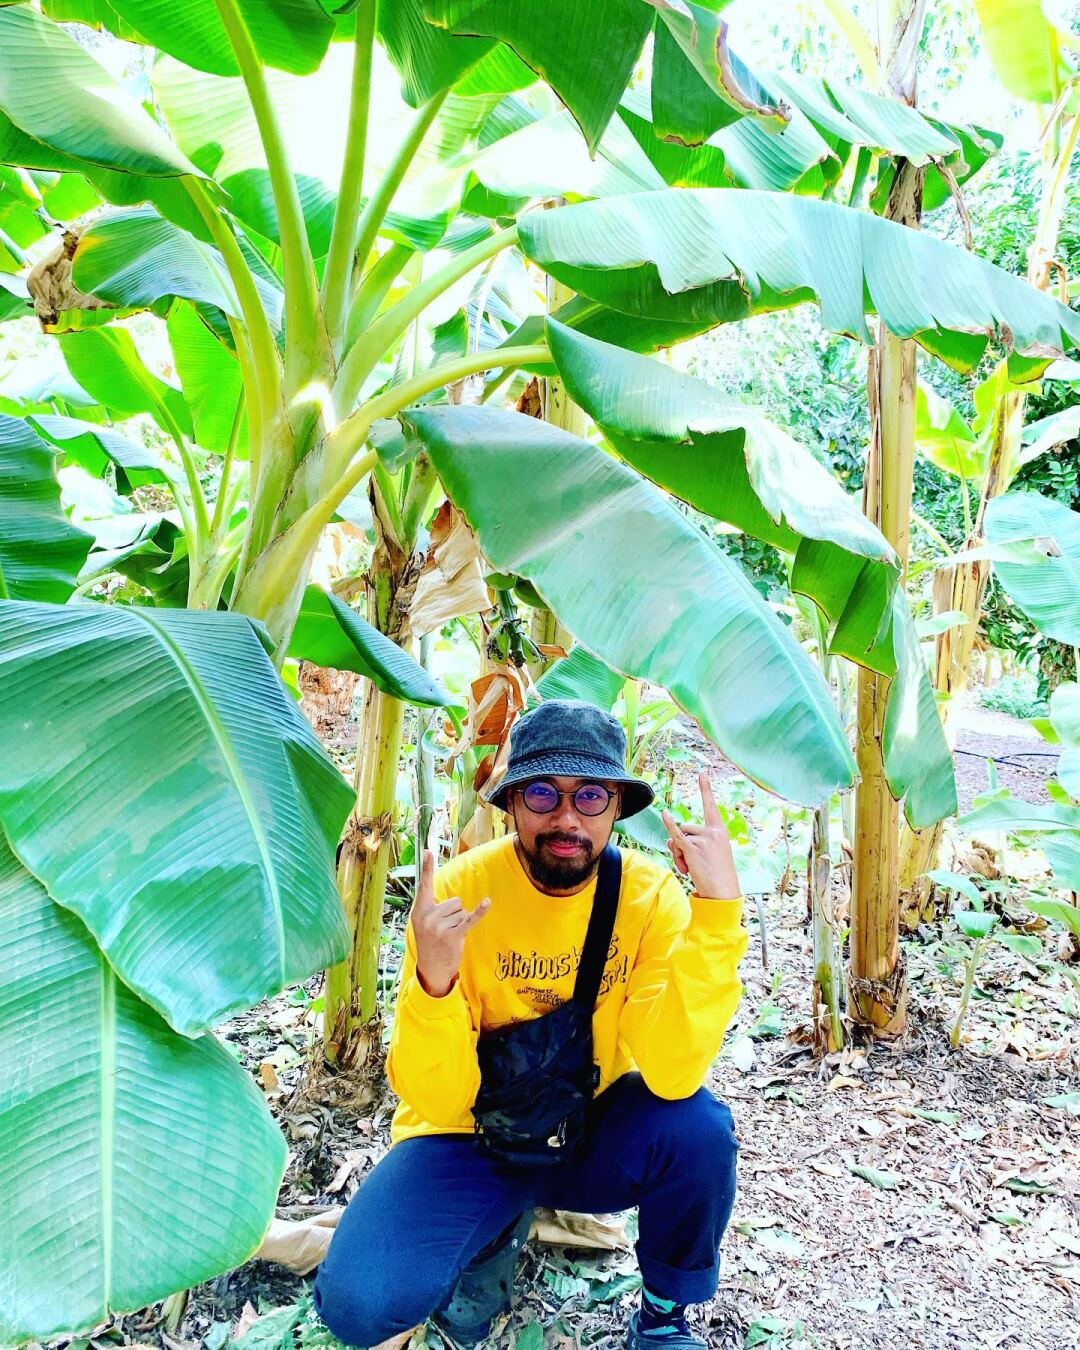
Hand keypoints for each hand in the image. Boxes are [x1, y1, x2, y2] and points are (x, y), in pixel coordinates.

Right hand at [412, 849, 489, 996]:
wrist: (431, 970)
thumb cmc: (430, 943)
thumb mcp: (424, 924)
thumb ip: (432, 908)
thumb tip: (448, 898)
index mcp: (419, 911)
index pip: (424, 886)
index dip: (427, 868)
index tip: (427, 851)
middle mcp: (428, 917)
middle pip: (454, 901)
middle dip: (455, 915)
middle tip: (445, 931)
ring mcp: (439, 927)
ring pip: (462, 911)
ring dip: (460, 923)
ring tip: (450, 937)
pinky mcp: (453, 935)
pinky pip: (469, 919)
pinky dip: (479, 911)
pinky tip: (487, 902)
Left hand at [661, 771, 740, 900]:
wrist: (722, 893)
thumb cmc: (716, 874)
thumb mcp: (708, 853)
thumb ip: (691, 841)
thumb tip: (670, 838)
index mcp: (720, 831)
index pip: (711, 806)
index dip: (705, 789)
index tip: (702, 772)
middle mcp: (713, 831)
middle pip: (685, 828)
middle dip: (681, 845)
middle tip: (690, 864)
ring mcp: (703, 839)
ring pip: (679, 837)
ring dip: (677, 853)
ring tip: (689, 868)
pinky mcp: (693, 849)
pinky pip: (676, 836)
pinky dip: (669, 825)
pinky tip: (664, 813)